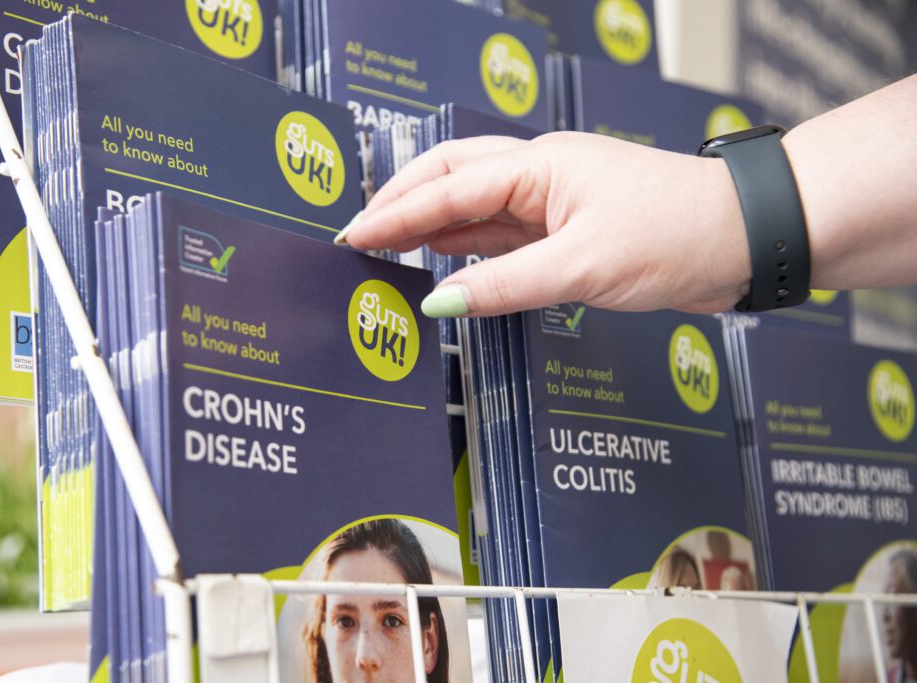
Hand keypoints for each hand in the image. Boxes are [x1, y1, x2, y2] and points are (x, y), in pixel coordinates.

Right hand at [338, 131, 750, 316]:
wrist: (744, 238)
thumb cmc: (678, 232)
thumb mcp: (584, 264)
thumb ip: (507, 285)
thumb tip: (441, 302)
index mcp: (541, 166)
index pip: (451, 188)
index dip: (398, 213)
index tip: (356, 236)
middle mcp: (541, 177)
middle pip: (453, 179)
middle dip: (404, 203)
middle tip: (362, 234)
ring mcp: (554, 204)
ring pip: (477, 209)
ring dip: (433, 225)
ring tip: (389, 249)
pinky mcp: (569, 234)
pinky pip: (504, 238)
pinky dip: (470, 251)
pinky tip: (447, 264)